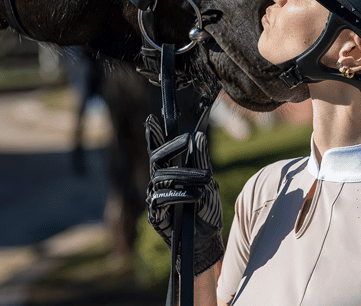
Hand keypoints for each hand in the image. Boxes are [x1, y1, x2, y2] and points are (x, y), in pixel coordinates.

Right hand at [145, 114, 223, 275]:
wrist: (206, 241)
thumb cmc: (206, 211)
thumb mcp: (209, 183)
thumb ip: (202, 162)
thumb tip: (199, 137)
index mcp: (171, 174)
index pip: (160, 151)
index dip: (154, 135)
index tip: (152, 119)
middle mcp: (159, 184)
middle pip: (156, 160)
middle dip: (169, 148)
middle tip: (185, 141)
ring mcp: (155, 200)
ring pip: (161, 178)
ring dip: (185, 175)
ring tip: (206, 179)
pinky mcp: (156, 216)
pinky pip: (162, 200)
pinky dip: (181, 195)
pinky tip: (196, 195)